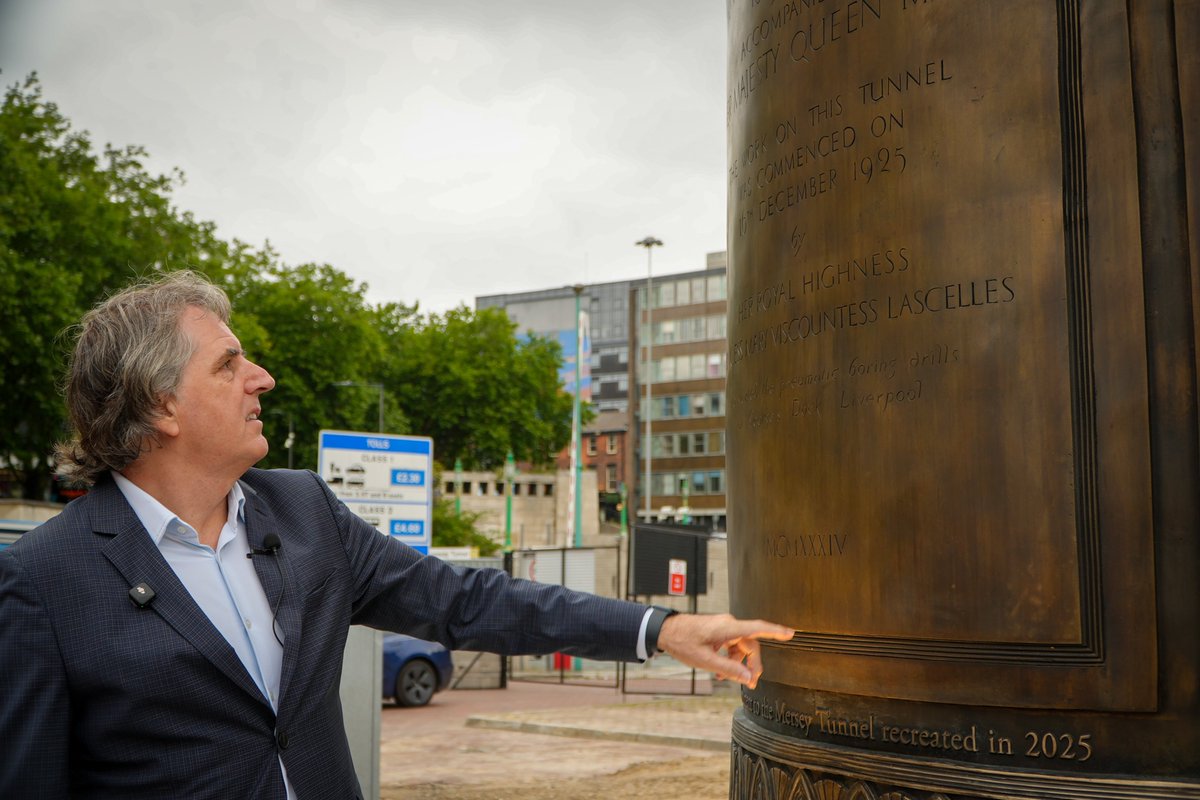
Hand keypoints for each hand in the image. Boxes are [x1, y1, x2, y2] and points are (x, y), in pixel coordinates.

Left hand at [656, 613, 793, 688]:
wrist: (665, 631)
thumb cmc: (683, 642)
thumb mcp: (705, 661)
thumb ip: (728, 669)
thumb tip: (747, 678)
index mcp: (728, 628)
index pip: (757, 628)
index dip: (775, 632)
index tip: (791, 633)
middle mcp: (729, 625)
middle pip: (750, 645)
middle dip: (752, 665)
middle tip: (751, 684)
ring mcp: (724, 627)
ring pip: (741, 647)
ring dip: (738, 664)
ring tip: (727, 680)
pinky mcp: (718, 631)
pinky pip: (731, 646)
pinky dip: (730, 659)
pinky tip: (722, 673)